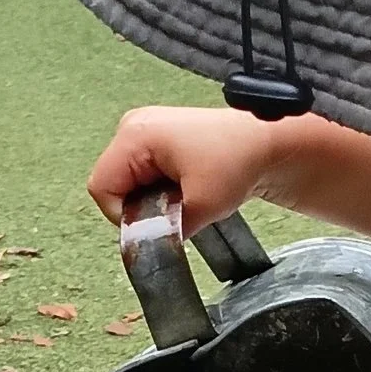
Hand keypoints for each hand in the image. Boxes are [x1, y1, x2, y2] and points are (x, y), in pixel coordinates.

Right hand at [86, 104, 276, 231]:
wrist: (268, 142)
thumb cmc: (238, 160)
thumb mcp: (200, 205)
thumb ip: (166, 230)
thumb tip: (149, 246)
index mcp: (134, 134)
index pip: (102, 188)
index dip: (124, 216)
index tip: (157, 224)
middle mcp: (133, 126)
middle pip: (113, 184)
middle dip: (139, 207)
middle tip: (177, 209)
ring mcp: (144, 129)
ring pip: (128, 182)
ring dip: (152, 199)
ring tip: (185, 196)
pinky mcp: (157, 138)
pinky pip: (142, 175)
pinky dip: (160, 189)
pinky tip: (185, 187)